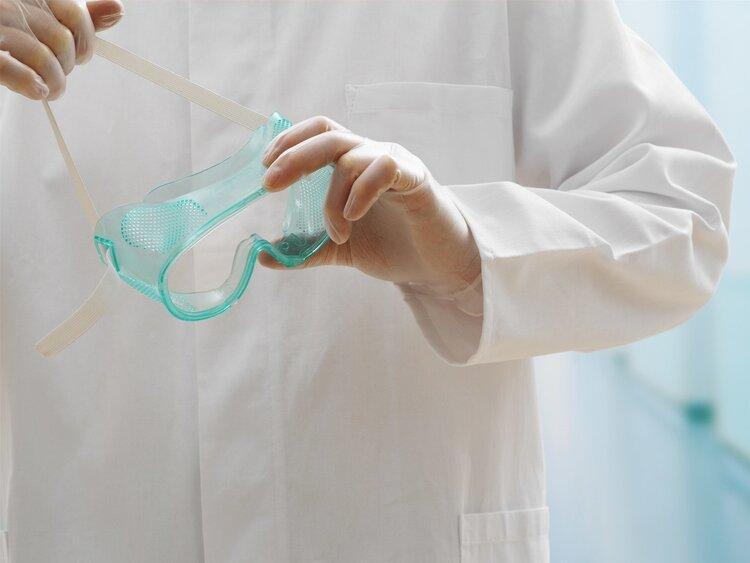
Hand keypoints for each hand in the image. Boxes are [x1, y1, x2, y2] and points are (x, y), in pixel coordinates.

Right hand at [0, 0, 122, 99]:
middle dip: (66, 67)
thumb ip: (77, 14)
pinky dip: (31, 84)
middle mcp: (11, 3)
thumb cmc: (5, 25)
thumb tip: (116, 11)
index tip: (80, 55)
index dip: (84, 41)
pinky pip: (13, 69)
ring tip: (48, 89)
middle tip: (57, 76)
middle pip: (61, 42)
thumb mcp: (39, 12)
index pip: (75, 16)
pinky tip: (36, 90)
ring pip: (43, 58)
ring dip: (53, 83)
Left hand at [261, 116, 480, 293]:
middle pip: (327, 136)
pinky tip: (354, 218)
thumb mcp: (339, 249)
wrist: (435, 267)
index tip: (265, 167)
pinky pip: (383, 168)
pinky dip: (360, 192)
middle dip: (293, 157)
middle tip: (270, 184)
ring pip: (350, 157)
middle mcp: (371, 155)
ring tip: (337, 234)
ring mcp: (394, 164)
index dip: (288, 140)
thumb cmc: (392, 247)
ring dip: (332, 199)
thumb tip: (263, 256)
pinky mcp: (415, 179)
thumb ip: (304, 249)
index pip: (317, 132)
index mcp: (352, 163)